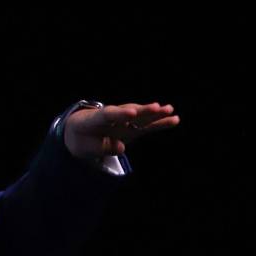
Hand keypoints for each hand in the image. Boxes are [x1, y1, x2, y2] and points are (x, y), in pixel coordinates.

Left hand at [63, 102, 179, 159]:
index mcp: (94, 119)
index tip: (132, 113)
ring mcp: (122, 120)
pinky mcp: (131, 127)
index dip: (120, 114)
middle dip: (142, 110)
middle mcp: (111, 116)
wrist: (80, 130)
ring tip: (169, 110)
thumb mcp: (86, 147)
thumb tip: (121, 148)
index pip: (107, 114)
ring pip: (139, 116)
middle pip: (127, 112)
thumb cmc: (81, 138)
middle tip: (156, 107)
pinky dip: (159, 123)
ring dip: (154, 114)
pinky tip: (175, 119)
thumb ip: (102, 148)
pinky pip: (146, 125)